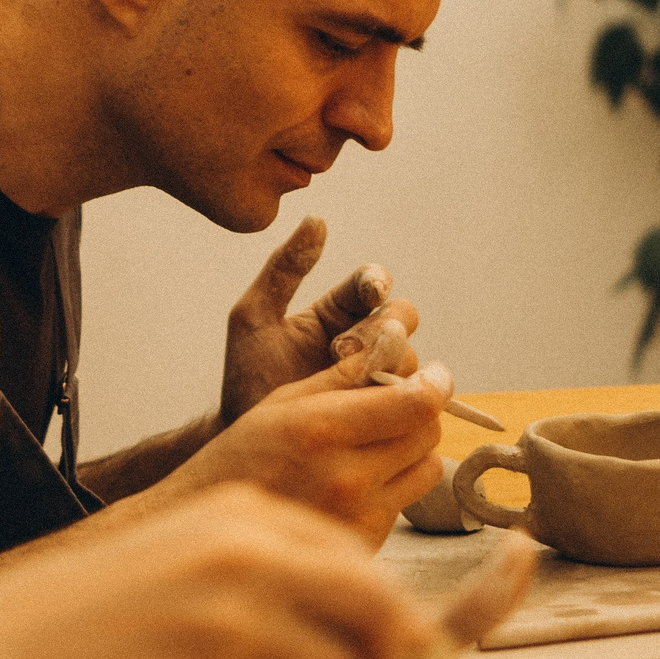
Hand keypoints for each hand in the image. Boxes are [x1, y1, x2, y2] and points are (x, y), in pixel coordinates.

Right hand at [0, 487, 432, 658]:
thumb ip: (262, 564)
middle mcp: (246, 555)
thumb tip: (357, 608)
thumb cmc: (91, 611)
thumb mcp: (181, 551)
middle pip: (374, 607)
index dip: (383, 609)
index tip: (383, 647)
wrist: (2, 651)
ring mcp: (231, 619)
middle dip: (386, 658)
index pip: (358, 555)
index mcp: (240, 513)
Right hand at [174, 359, 451, 541]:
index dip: (435, 383)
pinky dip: (395, 481)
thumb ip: (342, 375)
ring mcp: (359, 515)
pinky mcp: (365, 542)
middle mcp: (347, 476)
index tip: (434, 375)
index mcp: (324, 430)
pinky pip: (406, 500)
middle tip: (401, 401)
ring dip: (415, 447)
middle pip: (428, 432)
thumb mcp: (282, 402)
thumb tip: (395, 344)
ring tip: (383, 439)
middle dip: (421, 410)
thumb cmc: (241, 456)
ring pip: (427, 467)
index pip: (417, 403)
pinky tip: (362, 475)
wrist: (208, 527)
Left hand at [219, 217, 417, 423]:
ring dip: (388, 365)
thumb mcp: (254, 317)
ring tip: (348, 381)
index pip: (372, 283)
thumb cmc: (247, 377)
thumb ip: (283, 269)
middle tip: (348, 346)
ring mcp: (378, 378)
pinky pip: (413, 398)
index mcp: (337, 311)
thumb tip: (317, 219)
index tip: (370, 289)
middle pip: (403, 317)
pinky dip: (401, 397)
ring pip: (412, 358)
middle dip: (384, 326)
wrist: (250, 439)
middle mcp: (365, 341)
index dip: (375, 282)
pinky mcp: (387, 412)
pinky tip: (374, 404)